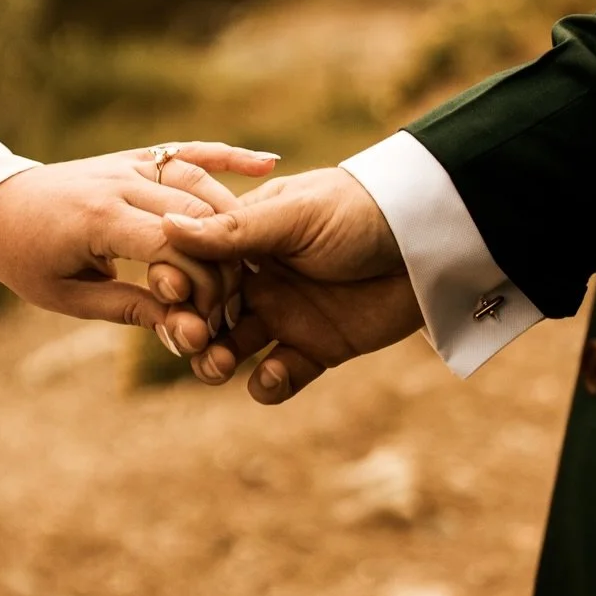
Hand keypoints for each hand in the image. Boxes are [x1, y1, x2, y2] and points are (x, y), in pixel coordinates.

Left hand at [0, 143, 277, 328]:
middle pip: (196, 215)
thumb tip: (184, 329)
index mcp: (99, 219)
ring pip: (200, 181)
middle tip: (237, 297)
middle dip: (224, 259)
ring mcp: (130, 164)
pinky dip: (227, 155)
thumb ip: (127, 308)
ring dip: (234, 217)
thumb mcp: (66, 297)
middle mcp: (120, 183)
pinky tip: (268, 163)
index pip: (173, 245)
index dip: (201, 283)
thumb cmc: (26, 259)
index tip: (212, 315)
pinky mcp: (136, 156)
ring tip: (256, 255)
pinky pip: (188, 150)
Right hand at [156, 168, 422, 402]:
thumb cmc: (360, 211)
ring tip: (219, 365)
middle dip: (189, 327)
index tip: (174, 295)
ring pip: (230, 347)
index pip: (193, 264)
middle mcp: (257, 277)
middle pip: (203, 310)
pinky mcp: (317, 348)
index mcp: (245, 237)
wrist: (429, 242)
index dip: (177, 282)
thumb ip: (234, 231)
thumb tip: (166, 225)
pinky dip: (268, 384)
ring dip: (214, 360)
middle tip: (192, 339)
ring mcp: (285, 314)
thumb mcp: (296, 216)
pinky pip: (279, 375)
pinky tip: (273, 375)